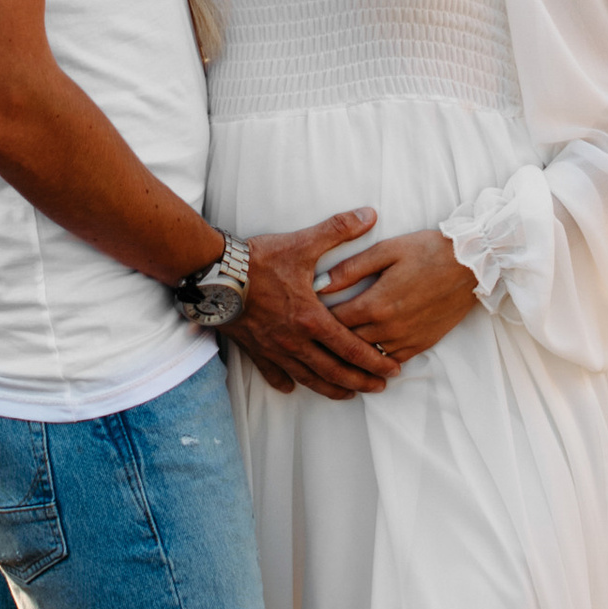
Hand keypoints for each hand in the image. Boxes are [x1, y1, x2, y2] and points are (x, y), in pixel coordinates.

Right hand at [228, 209, 392, 399]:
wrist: (215, 274)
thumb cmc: (259, 260)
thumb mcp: (302, 243)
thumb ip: (339, 230)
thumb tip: (370, 215)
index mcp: (312, 319)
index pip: (351, 348)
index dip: (374, 361)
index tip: (392, 370)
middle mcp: (295, 341)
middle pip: (334, 371)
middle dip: (360, 381)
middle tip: (379, 387)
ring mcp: (274, 348)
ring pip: (308, 378)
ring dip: (331, 388)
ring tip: (348, 393)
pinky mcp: (254, 348)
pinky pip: (272, 373)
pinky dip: (285, 382)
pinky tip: (292, 387)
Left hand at [315, 226, 480, 372]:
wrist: (472, 265)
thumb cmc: (428, 250)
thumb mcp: (387, 250)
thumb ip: (351, 268)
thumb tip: (320, 283)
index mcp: (375, 303)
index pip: (332, 320)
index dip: (315, 317)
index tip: (305, 313)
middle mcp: (388, 328)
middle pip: (345, 342)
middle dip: (328, 337)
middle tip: (313, 333)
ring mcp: (405, 340)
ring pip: (366, 356)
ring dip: (349, 352)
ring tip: (333, 346)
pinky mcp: (421, 345)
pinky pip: (390, 361)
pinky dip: (375, 359)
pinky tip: (366, 354)